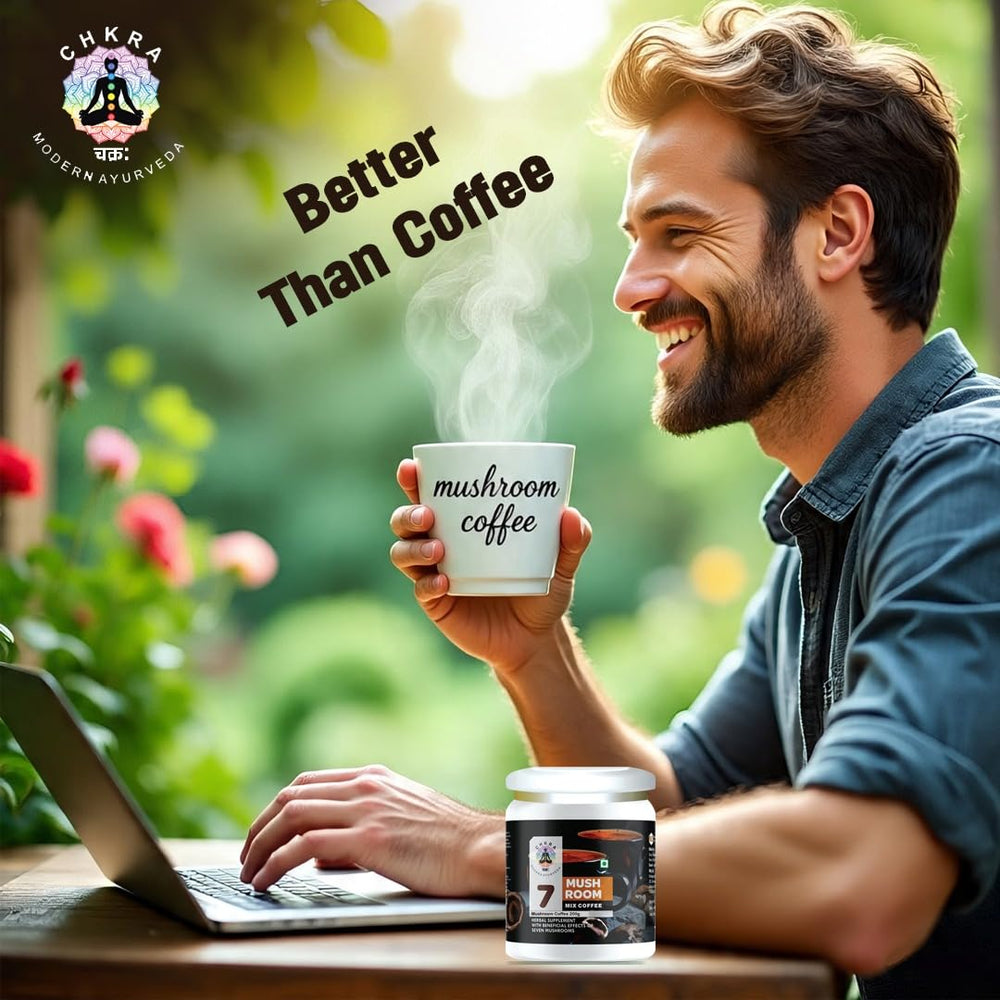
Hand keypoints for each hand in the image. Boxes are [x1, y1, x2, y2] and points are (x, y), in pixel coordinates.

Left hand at [239, 764, 503, 896]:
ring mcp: (367, 809)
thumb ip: (357, 830)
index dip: (276, 808)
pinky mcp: (370, 838)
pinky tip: (266, 879)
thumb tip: (316, 856)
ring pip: (291, 816)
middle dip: (259, 826)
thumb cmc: (448, 842)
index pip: (308, 782)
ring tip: (248, 872)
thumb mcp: (400, 821)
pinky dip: (276, 862)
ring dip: (260, 845)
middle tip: (246, 856)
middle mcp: (365, 786)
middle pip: (291, 796)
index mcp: (373, 778)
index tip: (261, 833)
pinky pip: (305, 846)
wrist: (482, 848)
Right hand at [389, 458, 591, 673]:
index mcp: (465, 523)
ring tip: (438, 550)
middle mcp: (443, 543)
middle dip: (408, 512)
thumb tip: (571, 514)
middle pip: (406, 520)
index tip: (411, 466)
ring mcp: (436, 573)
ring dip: (413, 548)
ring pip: (403, 552)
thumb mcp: (561, 565)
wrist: (536, 640)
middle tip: (427, 514)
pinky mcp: (437, 603)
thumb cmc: (543, 592)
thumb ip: (572, 541)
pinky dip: (427, 583)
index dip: (415, 479)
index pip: (432, 494)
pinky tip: (444, 582)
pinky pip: (421, 589)